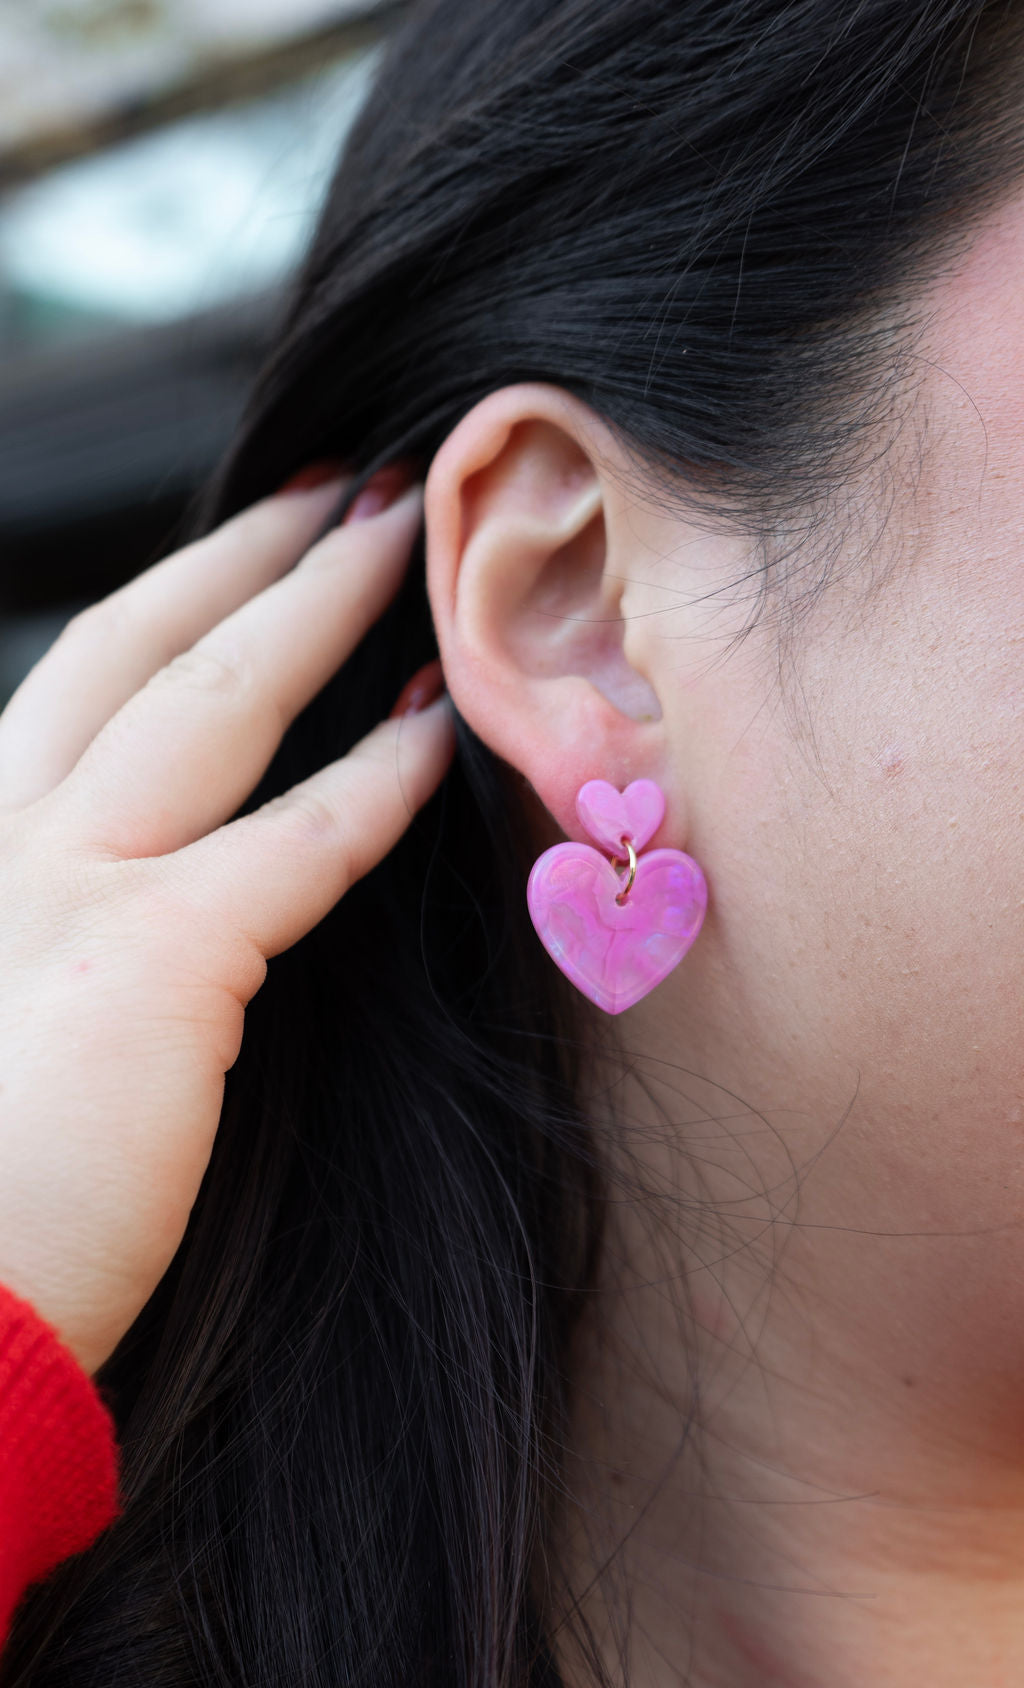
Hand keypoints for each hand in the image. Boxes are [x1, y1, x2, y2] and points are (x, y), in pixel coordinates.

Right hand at [0, 473, 452, 1375]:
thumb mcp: (15, 1024)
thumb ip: (79, 951)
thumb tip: (159, 935)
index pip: (78, 691)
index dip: (171, 604)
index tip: (247, 553)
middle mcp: (6, 844)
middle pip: (135, 646)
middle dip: (247, 553)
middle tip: (345, 488)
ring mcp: (66, 888)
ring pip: (212, 699)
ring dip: (317, 601)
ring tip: (405, 532)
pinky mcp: (151, 962)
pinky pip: (296, 840)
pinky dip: (376, 781)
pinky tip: (440, 729)